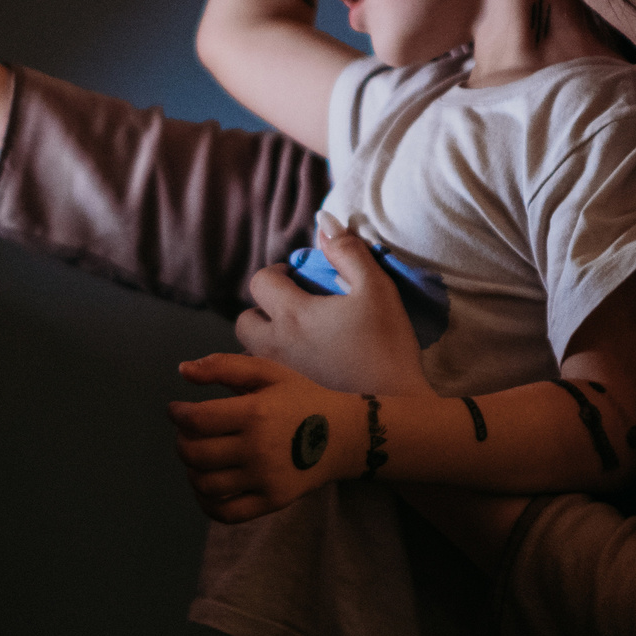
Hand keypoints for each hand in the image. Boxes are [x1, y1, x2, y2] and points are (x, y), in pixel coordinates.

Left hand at [168, 356, 358, 522]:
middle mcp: (259, 449)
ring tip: (199, 456)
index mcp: (256, 413)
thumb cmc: (300, 399)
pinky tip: (207, 484)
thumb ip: (224, 366)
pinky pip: (226, 512)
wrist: (344, 435)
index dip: (177, 414)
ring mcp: (266, 479)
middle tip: (188, 432)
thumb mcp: (268, 373)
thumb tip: (182, 370)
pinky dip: (206, 502)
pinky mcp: (273, 501)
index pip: (196, 420)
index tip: (176, 410)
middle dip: (181, 441)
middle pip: (195, 454)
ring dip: (191, 470)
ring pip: (205, 484)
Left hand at [234, 219, 429, 400]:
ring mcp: (278, 378)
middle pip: (242, 321)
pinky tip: (300, 369)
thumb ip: (348, 251)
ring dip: (264, 340)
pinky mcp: (286, 402)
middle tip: (292, 308)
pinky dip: (269, 371)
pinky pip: (261, 381)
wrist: (393, 413)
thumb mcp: (377, 289)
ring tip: (295, 339)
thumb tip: (324, 222)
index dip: (276, 273)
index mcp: (293, 315)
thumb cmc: (387, 347)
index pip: (260, 281)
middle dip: (261, 309)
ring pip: (249, 353)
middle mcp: (276, 346)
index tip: (296, 278)